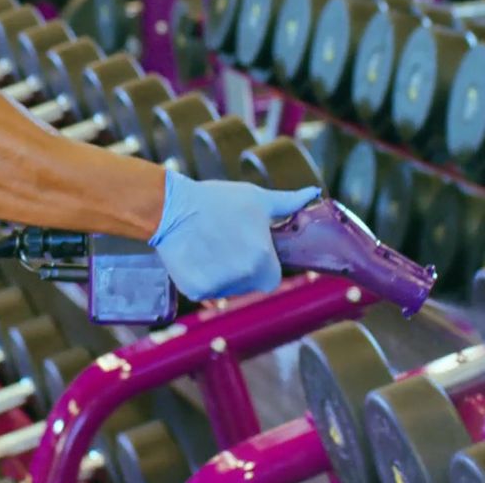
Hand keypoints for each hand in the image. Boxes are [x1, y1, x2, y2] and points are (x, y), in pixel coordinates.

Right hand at [150, 171, 320, 300]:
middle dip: (239, 269)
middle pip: (249, 284)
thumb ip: (287, 203)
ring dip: (220, 274)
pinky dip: (199, 277)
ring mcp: (219, 286)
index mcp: (263, 258)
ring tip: (206, 246)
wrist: (171, 205)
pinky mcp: (196, 290)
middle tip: (222, 244)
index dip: (260, 263)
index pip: (271, 276)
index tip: (244, 247)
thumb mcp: (255, 198)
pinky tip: (193, 255)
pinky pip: (204, 291)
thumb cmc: (217, 200)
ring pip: (227, 289)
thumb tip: (313, 193)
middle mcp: (244, 276)